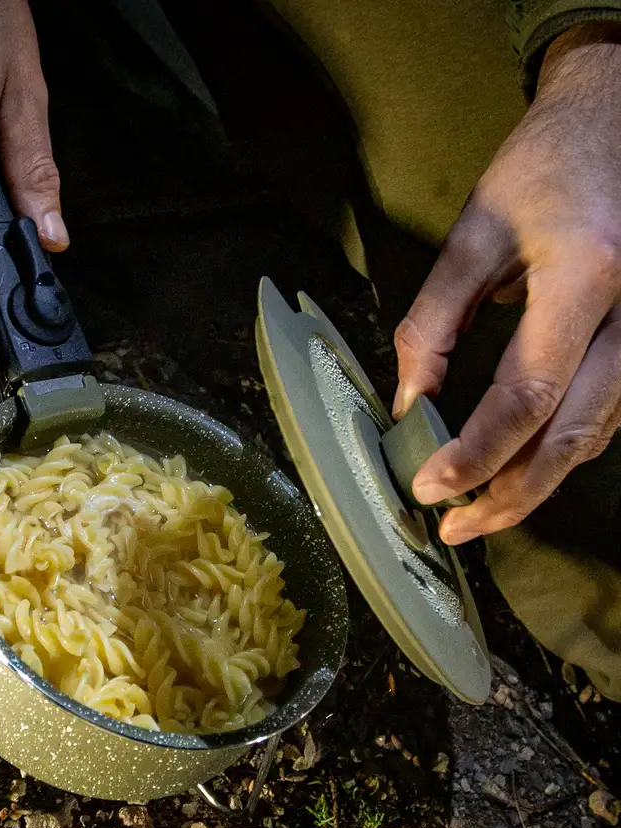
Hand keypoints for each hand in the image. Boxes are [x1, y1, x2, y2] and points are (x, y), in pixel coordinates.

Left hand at [393, 24, 620, 544]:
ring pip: (596, 435)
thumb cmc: (544, 167)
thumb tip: (408, 404)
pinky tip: (517, 473)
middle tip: (452, 528)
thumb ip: (434, 321)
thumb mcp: (474, 234)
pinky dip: (558, 452)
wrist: (619, 120)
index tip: (428, 487)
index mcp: (588, 278)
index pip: (529, 392)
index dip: (478, 451)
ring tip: (475, 514)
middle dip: (510, 493)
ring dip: (535, 483)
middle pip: (574, 434)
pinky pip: (606, 415)